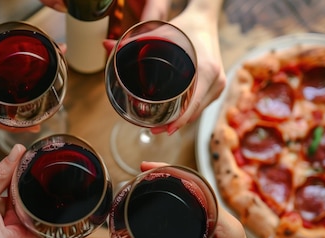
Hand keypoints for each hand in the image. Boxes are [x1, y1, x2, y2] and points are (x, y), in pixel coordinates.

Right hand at [0, 144, 47, 237]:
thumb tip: (18, 153)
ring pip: (25, 226)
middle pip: (37, 223)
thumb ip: (0, 174)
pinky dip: (7, 220)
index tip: (47, 190)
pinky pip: (15, 232)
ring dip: (14, 213)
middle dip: (25, 206)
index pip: (50, 226)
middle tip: (8, 195)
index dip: (49, 207)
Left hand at [101, 0, 226, 134]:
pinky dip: (188, 112)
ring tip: (161, 127)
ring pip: (198, 111)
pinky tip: (174, 117)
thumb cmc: (185, 27)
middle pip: (194, 112)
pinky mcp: (217, 87)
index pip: (193, 104)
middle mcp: (216, 80)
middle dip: (175, 123)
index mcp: (207, 71)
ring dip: (181, 120)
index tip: (164, 129)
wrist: (205, 20)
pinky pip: (201, 105)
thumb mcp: (161, 33)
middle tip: (154, 130)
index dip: (179, 120)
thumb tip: (106, 45)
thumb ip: (134, 41)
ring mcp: (218, 85)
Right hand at [138, 161, 293, 237]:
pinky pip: (197, 218)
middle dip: (167, 181)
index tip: (146, 169)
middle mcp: (226, 222)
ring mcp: (224, 230)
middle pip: (194, 190)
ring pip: (195, 203)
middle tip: (140, 178)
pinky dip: (180, 212)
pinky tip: (163, 216)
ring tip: (147, 191)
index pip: (196, 187)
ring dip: (173, 195)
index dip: (170, 174)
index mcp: (225, 226)